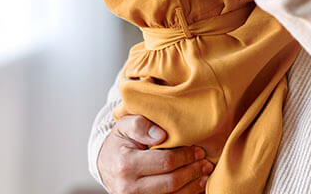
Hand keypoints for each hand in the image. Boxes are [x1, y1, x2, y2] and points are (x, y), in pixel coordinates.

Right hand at [98, 115, 212, 193]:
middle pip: (171, 182)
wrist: (105, 164)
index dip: (186, 156)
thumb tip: (161, 134)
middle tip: (206, 162)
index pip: (165, 162)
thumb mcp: (124, 126)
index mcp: (125, 164)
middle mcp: (128, 187)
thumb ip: (140, 124)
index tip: (198, 150)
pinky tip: (194, 186)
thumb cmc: (120, 143)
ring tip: (204, 174)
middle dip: (192, 171)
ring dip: (192, 186)